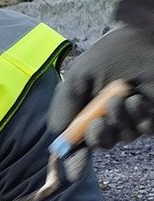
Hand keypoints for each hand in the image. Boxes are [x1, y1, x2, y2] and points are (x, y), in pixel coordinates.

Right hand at [48, 25, 153, 150]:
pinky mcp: (150, 118)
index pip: (77, 134)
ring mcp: (131, 117)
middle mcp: (108, 113)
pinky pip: (141, 131)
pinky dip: (137, 117)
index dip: (71, 150)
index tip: (66, 159)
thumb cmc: (114, 53)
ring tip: (123, 97)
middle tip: (98, 122)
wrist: (148, 41)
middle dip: (96, 136)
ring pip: (120, 138)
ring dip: (118, 120)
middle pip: (98, 142)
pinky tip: (138, 99)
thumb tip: (57, 133)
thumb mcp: (79, 75)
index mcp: (87, 105)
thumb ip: (64, 104)